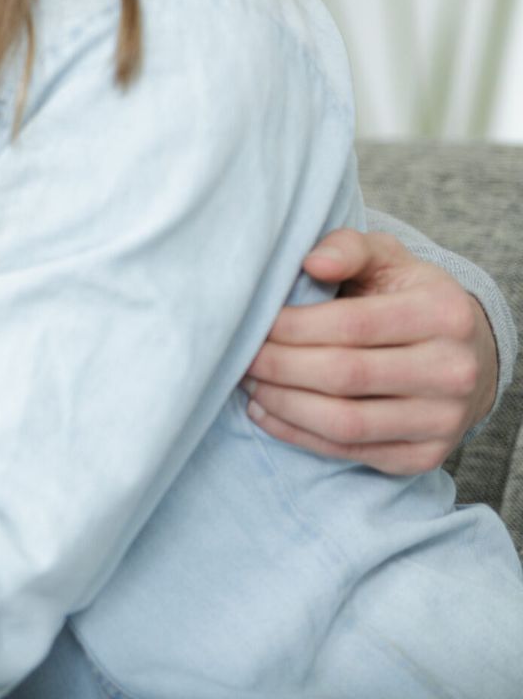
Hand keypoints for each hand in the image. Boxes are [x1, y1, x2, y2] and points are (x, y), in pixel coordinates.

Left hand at [242, 228, 498, 473]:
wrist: (466, 356)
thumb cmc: (408, 298)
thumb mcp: (388, 259)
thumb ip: (348, 248)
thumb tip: (312, 262)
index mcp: (443, 313)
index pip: (352, 324)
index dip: (292, 326)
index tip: (254, 322)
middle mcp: (452, 371)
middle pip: (345, 375)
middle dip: (278, 366)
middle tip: (240, 354)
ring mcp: (443, 420)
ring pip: (345, 422)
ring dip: (283, 404)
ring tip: (247, 383)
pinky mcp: (426, 457)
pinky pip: (350, 452)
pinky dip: (298, 435)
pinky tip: (265, 411)